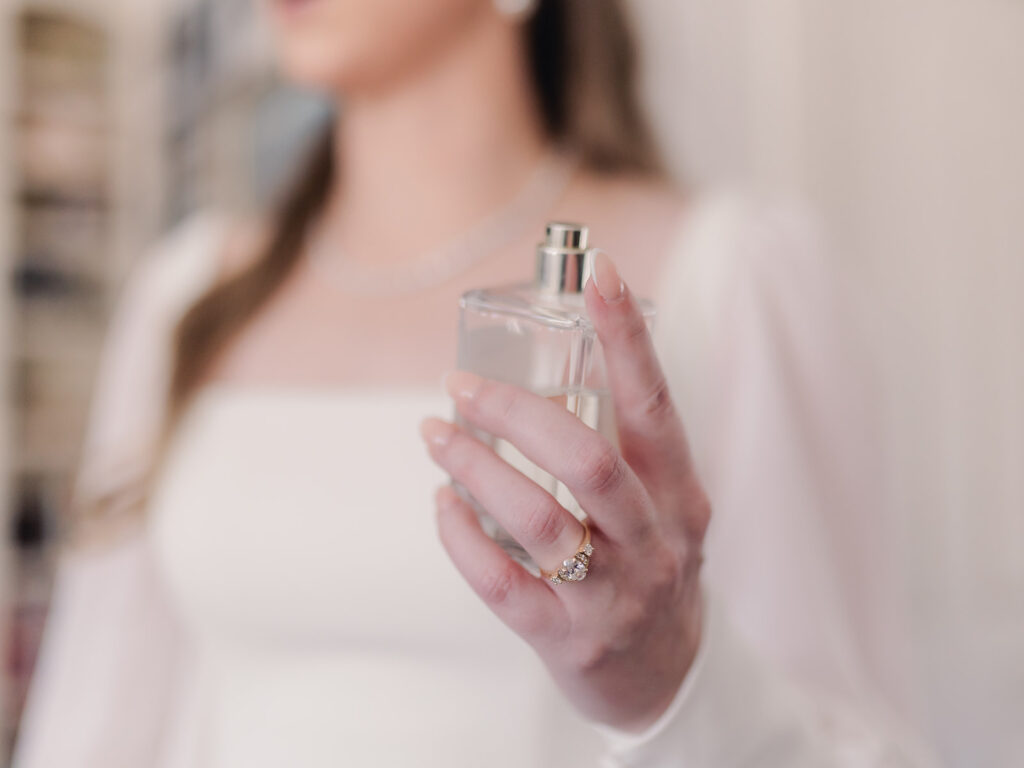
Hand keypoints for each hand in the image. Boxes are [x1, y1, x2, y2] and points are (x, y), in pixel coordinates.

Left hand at [419, 252, 708, 732]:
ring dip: (474, 465)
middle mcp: (653, 541)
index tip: (598, 273)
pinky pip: (499, 582)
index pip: (655, 405)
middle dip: (516, 412)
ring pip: (536, 519)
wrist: (667, 680)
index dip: (627, 339)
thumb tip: (551, 368)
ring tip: (434, 432)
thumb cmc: (651, 569)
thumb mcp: (661, 508)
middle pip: (587, 460)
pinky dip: (459, 536)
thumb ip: (622, 450)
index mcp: (679, 495)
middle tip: (461, 385)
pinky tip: (440, 503)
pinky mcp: (566, 639)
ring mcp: (611, 594)